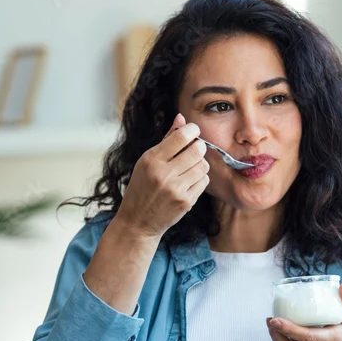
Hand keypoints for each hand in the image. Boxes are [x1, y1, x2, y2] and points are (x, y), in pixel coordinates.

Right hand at [115, 112, 210, 239]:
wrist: (138, 221)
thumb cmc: (141, 188)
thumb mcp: (147, 161)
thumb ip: (166, 140)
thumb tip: (182, 118)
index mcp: (151, 160)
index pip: (181, 136)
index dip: (192, 130)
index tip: (194, 131)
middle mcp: (163, 174)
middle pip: (197, 150)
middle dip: (199, 147)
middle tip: (195, 149)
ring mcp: (176, 189)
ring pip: (203, 166)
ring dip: (200, 164)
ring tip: (190, 167)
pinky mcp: (185, 202)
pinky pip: (203, 182)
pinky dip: (199, 179)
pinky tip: (189, 182)